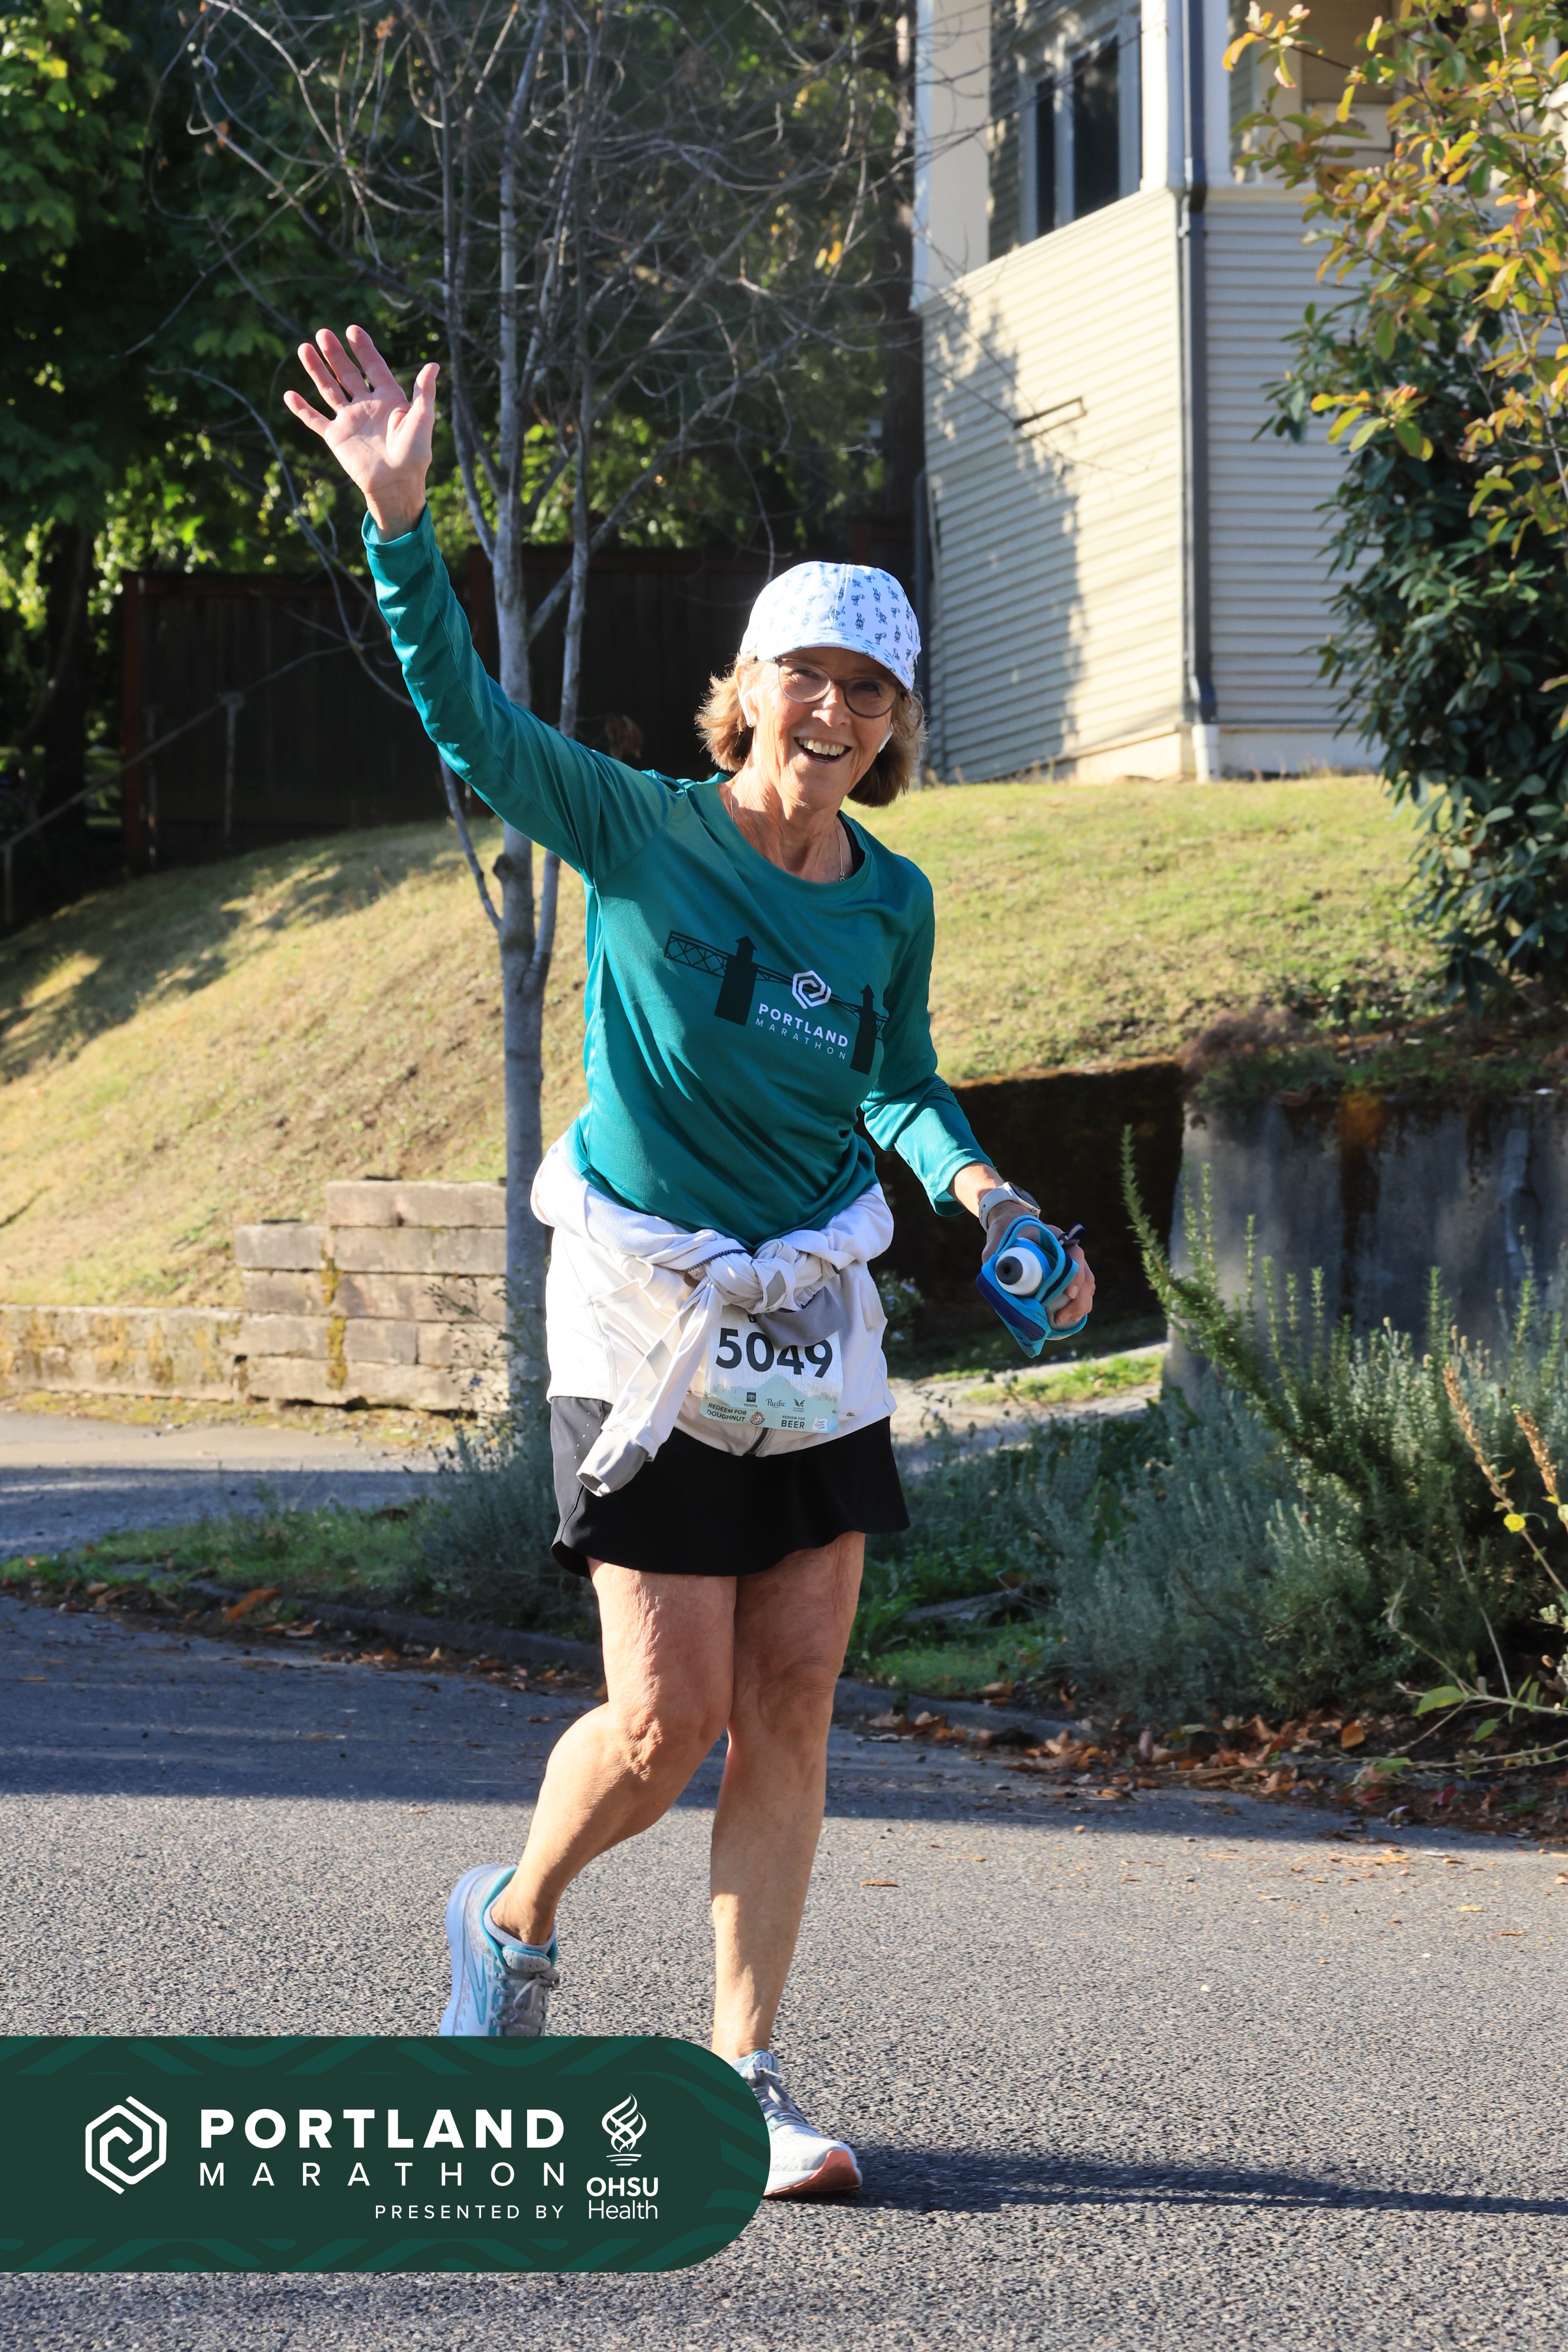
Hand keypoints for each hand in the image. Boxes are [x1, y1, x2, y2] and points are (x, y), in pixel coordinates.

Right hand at [283, 325, 437, 537]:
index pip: (374, 367)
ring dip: (316, 370)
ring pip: (329, 389)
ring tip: (304, 348)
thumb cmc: (414, 454)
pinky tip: (289, 394)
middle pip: (348, 374)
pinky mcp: (336, 437)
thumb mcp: (422, 419)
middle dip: (335, 354)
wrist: (396, 484)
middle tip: (323, 333)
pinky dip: (302, 409)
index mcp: (388, 399)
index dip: (363, 349)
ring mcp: (349, 420)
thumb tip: (434, 365)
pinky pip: (315, 420)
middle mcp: (367, 406)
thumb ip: (424, 392)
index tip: (352, 330)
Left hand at [956, 1163, 1095, 1329]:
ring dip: (1080, 1306)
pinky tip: (1069, 1319)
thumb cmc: (1004, 1236)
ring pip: (1088, 1286)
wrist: (1010, 1227)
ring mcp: (1071, 1264)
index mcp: (1055, 1238)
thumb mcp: (996, 1245)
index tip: (1069, 1293)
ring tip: (1062, 1321)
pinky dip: (1079, 1307)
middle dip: (1079, 1300)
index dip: (1076, 1275)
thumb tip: (996, 1282)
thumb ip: (994, 1259)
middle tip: (1061, 1317)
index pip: (1075, 1254)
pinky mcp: (1068, 1276)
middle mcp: (1068, 1250)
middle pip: (1086, 1275)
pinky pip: (1083, 1292)